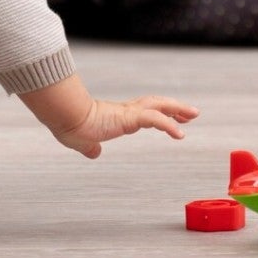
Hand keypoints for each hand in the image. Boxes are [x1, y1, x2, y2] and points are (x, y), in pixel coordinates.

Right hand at [52, 95, 199, 158]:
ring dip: (178, 109)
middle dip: (175, 108)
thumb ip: (90, 148)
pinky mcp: (128, 117)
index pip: (145, 112)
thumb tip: (94, 154)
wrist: (64, 116)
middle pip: (156, 104)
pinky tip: (180, 133)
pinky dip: (169, 125)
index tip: (173, 118)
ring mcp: (128, 113)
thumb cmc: (69, 125)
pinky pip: (155, 120)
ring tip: (194, 114)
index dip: (160, 114)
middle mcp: (125, 111)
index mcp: (117, 116)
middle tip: (191, 113)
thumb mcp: (82, 142)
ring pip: (159, 106)